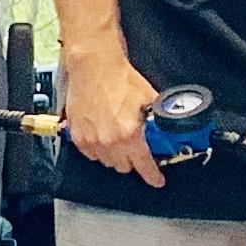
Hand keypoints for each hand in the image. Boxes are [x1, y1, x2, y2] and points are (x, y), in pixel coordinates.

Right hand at [62, 48, 164, 188]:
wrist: (93, 64)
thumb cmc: (119, 77)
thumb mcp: (148, 97)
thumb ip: (157, 116)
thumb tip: (167, 124)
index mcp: (129, 134)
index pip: (144, 166)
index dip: (153, 176)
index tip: (157, 180)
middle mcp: (109, 141)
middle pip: (124, 167)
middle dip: (133, 161)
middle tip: (136, 148)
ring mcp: (91, 140)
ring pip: (106, 162)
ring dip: (114, 156)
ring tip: (118, 139)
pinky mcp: (77, 134)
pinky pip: (90, 153)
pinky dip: (97, 149)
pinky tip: (103, 136)